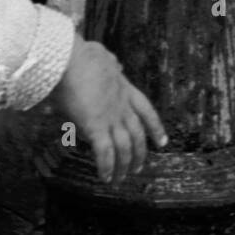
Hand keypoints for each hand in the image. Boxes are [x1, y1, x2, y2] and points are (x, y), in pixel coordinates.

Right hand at [49, 39, 166, 182]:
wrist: (71, 59)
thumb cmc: (81, 55)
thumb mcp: (104, 56)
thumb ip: (111, 64)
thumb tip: (115, 62)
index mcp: (125, 89)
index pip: (147, 112)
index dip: (156, 128)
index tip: (162, 142)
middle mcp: (122, 106)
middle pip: (138, 135)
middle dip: (139, 154)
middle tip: (138, 168)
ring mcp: (111, 117)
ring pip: (124, 147)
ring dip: (123, 165)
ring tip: (120, 179)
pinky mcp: (95, 126)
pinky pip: (105, 153)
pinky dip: (106, 167)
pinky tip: (105, 177)